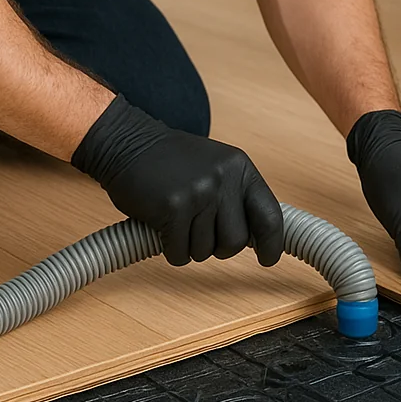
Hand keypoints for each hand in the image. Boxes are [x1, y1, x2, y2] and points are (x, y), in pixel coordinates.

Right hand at [71, 93, 283, 267]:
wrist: (129, 143)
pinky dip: (168, 249)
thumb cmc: (171, 161)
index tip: (267, 258)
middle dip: (217, 246)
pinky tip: (161, 227)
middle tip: (198, 231)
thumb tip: (258, 238)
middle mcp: (224, 178)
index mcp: (240, 167)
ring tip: (177, 220)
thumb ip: (237, 195)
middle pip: (236, 242)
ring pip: (205, 251)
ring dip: (189, 246)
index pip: (270, 214)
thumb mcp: (216, 166)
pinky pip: (179, 253)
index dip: (271, 243)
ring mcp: (199, 192)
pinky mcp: (173, 207)